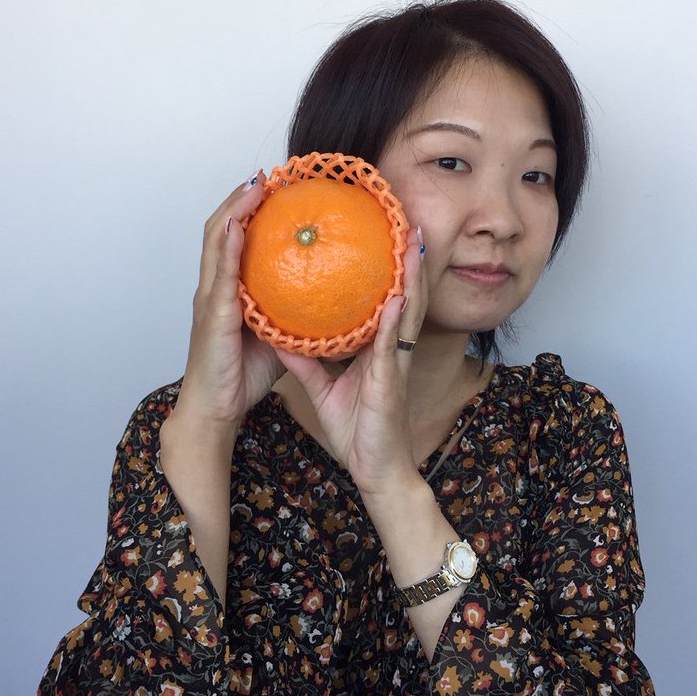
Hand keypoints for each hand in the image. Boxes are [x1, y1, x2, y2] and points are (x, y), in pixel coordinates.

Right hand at [173, 171, 283, 428]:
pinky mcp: (212, 315)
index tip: (270, 186)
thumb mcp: (279, 334)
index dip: (248, 211)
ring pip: (216, 241)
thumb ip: (297, 311)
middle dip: (240, 198)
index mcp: (228, 290)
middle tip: (264, 174)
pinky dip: (227, 245)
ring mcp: (210, 298)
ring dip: (233, 208)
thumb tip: (334, 295)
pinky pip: (220, 273)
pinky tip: (239, 225)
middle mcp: (214, 287)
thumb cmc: (244, 375)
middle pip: (221, 229)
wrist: (216, 409)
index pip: (235, 240)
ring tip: (253, 184)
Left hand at [276, 226, 425, 495]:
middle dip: (408, 260)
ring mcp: (394, 364)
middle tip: (409, 222)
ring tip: (412, 243)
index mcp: (378, 349)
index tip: (385, 236)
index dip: (387, 269)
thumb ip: (307, 361)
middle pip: (403, 295)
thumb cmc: (358, 434)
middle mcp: (391, 350)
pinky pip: (391, 347)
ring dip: (412, 277)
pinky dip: (393, 321)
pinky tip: (394, 298)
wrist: (375, 472)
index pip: (384, 300)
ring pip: (406, 311)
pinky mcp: (390, 382)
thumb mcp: (324, 389)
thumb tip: (284, 335)